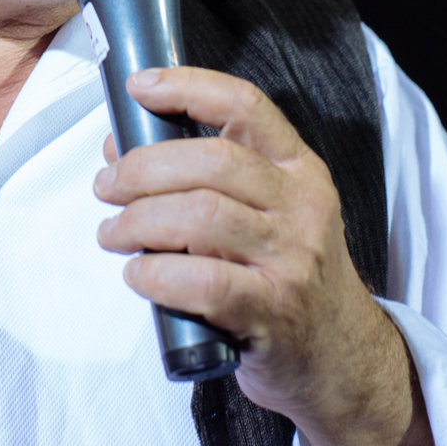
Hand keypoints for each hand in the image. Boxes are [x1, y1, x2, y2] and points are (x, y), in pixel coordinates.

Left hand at [93, 67, 446, 445]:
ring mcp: (292, 260)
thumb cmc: (286, 277)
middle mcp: (302, 207)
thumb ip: (204, 180)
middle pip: (212, 161)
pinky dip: (156, 274)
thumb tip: (119, 148)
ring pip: (202, 216)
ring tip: (112, 233)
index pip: (246, 106)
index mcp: (299, 170)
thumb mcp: (267, 215)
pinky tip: (137, 275)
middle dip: (143, 168)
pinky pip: (204, 281)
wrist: (340, 359)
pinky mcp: (273, 312)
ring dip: (138, 221)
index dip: (188, 86)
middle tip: (106, 186)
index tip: (140, 86)